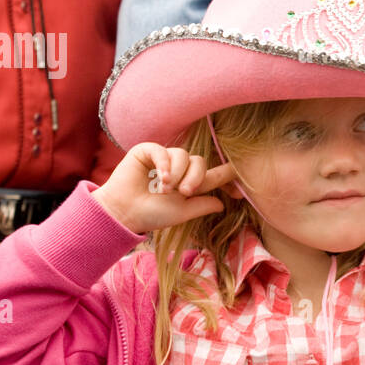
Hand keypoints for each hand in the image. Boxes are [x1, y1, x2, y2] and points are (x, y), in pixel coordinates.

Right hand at [91, 143, 233, 235]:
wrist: (125, 212)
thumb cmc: (152, 214)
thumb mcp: (182, 212)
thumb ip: (202, 205)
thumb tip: (222, 204)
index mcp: (190, 183)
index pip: (213, 175)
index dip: (227, 173)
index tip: (240, 172)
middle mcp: (179, 168)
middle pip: (200, 162)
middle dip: (196, 177)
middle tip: (184, 192)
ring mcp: (164, 158)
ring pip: (183, 155)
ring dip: (177, 173)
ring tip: (164, 190)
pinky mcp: (148, 151)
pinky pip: (163, 150)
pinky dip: (164, 164)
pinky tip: (160, 179)